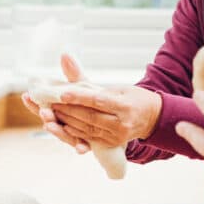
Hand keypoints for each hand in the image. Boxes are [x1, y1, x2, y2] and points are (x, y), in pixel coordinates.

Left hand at [21, 54, 160, 154]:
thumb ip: (89, 81)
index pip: (98, 101)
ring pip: (87, 129)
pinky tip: (62, 125)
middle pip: (90, 117)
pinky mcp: (112, 143)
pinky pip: (89, 138)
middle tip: (49, 103)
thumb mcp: (118, 87)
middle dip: (67, 110)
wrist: (153, 118)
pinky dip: (74, 131)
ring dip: (67, 121)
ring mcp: (117, 136)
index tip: (61, 93)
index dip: (79, 98)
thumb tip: (65, 59)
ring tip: (51, 112)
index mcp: (125, 106)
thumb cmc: (134, 98)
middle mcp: (122, 123)